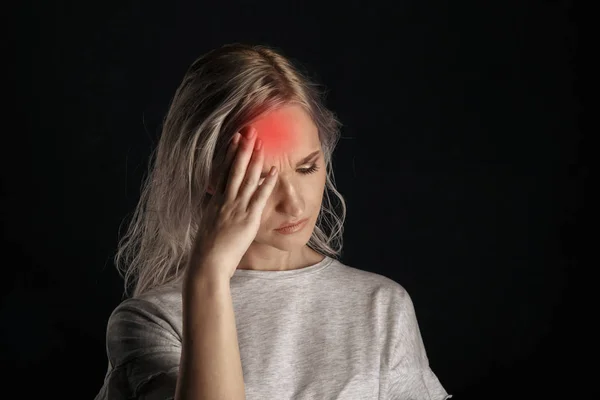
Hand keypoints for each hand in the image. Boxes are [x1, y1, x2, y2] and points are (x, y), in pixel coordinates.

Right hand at [188, 127, 277, 280]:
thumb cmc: (207, 250)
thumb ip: (216, 214)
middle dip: (242, 149)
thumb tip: (218, 209)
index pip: (222, 171)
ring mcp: (236, 209)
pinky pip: (259, 197)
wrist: (207, 263)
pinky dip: (267, 183)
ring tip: (261, 144)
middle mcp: (225, 201)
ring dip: (255, 160)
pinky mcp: (248, 219)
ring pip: (246, 179)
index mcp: (215, 202)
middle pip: (234, 170)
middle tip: (249, 131)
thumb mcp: (209, 227)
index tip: (234, 139)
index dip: (229, 154)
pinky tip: (274, 171)